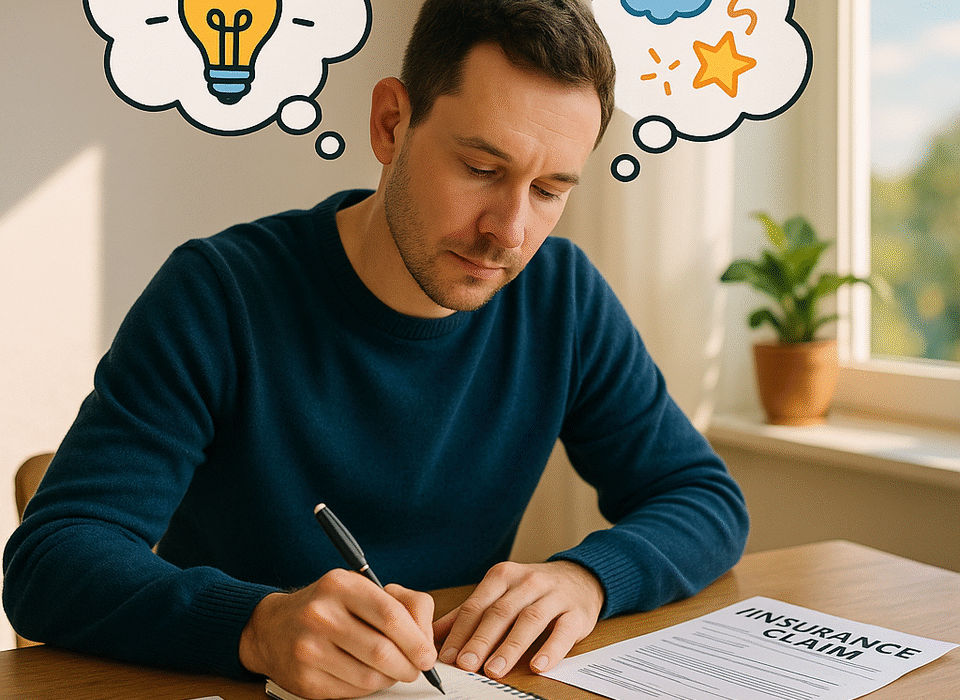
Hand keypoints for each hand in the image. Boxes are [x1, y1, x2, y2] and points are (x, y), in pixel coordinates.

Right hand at [239, 569, 437, 699]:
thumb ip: (403, 604)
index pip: (390, 615)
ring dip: (390, 678)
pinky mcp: (304, 678)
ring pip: (369, 676)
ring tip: (391, 670)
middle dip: (409, 665)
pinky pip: (352, 691)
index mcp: (340, 585)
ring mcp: (308, 647)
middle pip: (382, 651)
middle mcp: (320, 613)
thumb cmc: (328, 606)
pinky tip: (365, 674)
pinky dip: (368, 688)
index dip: (416, 640)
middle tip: (415, 668)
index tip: (427, 654)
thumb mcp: (362, 589)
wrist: (273, 627)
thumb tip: (426, 638)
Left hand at [433, 560, 603, 679]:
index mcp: (503, 576)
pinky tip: (538, 665)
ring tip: (495, 669)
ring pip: (529, 620)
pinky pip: (563, 631)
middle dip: (481, 640)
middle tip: (467, 664)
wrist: (580, 577)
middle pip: (500, 612)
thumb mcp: (500, 592)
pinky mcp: (576, 612)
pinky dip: (551, 649)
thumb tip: (433, 635)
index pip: (477, 605)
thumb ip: (469, 612)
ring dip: (510, 647)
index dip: (461, 631)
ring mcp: (553, 596)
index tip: (448, 656)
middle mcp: (527, 582)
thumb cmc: (532, 590)